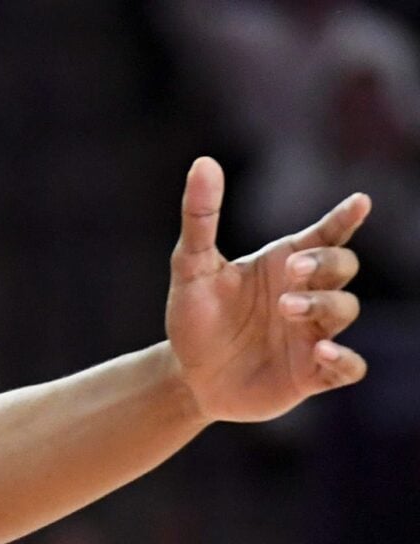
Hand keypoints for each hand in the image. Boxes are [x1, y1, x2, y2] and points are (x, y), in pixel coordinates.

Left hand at [165, 157, 371, 422]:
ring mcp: (313, 333)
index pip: (327, 234)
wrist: (187, 376)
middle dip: (325, 264)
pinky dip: (343, 359)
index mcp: (284, 263)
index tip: (360, 202)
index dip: (345, 218)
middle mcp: (307, 293)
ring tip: (287, 307)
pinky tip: (323, 352)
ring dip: (323, 305)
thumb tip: (203, 162)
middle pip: (343, 265)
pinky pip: (348, 366)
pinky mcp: (312, 373)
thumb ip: (200, 217)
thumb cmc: (195, 317)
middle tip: (293, 270)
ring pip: (346, 309)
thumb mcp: (191, 267)